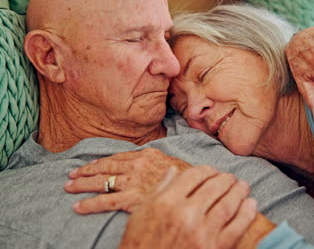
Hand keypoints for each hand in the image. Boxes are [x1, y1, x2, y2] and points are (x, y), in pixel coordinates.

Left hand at [64, 147, 190, 213]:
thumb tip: (152, 160)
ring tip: (69, 187)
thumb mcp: (173, 163)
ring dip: (82, 184)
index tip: (90, 165)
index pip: (117, 157)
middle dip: (86, 171)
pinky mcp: (131, 198)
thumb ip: (158, 162)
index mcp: (147, 154)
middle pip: (106, 167)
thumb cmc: (188, 178)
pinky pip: (105, 201)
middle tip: (71, 174)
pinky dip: (89, 204)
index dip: (101, 162)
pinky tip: (77, 207)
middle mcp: (137, 165)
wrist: (196, 188)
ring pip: (101, 182)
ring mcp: (133, 181)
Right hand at [119, 166, 257, 248]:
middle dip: (226, 179)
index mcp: (166, 202)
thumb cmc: (140, 244)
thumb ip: (160, 190)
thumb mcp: (141, 214)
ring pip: (229, 203)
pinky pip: (237, 227)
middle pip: (214, 186)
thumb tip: (174, 170)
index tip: (211, 172)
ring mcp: (202, 233)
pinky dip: (247, 213)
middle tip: (231, 178)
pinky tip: (251, 204)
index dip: (206, 170)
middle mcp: (186, 214)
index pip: (194, 175)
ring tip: (243, 187)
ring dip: (239, 192)